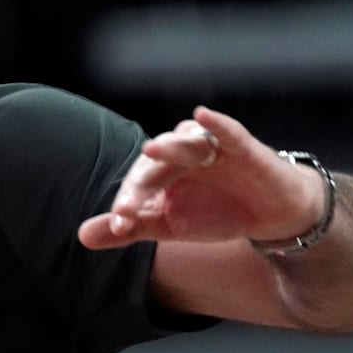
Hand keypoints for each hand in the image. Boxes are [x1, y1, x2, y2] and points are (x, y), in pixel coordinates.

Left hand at [78, 106, 325, 249]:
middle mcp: (179, 154)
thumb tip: (81, 237)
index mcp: (159, 171)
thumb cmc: (215, 214)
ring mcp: (210, 147)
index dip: (128, 203)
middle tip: (129, 210)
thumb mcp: (167, 226)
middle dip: (142, 186)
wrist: (271, 217)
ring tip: (152, 150)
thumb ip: (127, 229)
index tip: (120, 226)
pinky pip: (227, 130)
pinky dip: (216, 123)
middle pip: (155, 165)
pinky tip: (203, 115)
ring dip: (169, 147)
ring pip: (185, 143)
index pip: (137, 184)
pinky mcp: (243, 146)